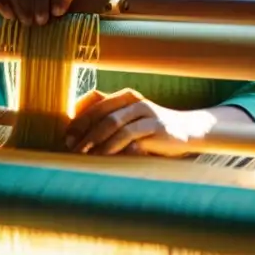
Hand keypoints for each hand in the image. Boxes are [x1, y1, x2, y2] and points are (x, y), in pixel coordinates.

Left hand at [64, 89, 215, 156]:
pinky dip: (116, 147)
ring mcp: (147, 113)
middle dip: (84, 132)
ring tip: (85, 156)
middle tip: (72, 149)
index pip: (95, 101)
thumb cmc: (151, 129)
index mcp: (125, 96)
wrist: (188, 130)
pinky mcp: (157, 128)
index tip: (67, 136)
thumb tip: (74, 136)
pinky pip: (131, 136)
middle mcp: (135, 101)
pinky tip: (106, 158)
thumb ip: (108, 121)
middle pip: (102, 114)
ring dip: (97, 141)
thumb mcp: (130, 120)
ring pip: (114, 124)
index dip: (79, 117)